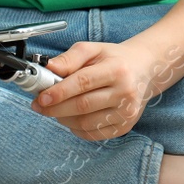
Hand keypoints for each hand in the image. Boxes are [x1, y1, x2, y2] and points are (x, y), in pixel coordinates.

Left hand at [32, 41, 162, 140]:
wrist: (143, 70)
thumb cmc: (114, 59)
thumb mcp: (93, 49)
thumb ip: (70, 58)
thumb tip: (49, 69)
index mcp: (117, 69)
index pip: (83, 83)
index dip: (59, 91)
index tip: (41, 97)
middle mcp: (125, 92)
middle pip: (83, 106)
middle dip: (55, 108)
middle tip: (39, 105)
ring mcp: (126, 112)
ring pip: (86, 123)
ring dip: (63, 118)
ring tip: (55, 109)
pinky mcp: (124, 127)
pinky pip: (93, 134)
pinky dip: (76, 128)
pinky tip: (71, 117)